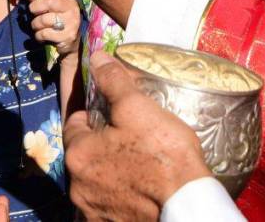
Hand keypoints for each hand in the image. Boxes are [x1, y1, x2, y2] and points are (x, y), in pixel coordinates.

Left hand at [24, 0, 80, 57]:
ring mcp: (72, 23)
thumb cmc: (56, 19)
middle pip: (51, 2)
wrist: (69, 42)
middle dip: (35, 7)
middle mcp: (72, 8)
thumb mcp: (48, 6)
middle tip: (32, 11)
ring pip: (45, 19)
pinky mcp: (68, 36)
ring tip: (37, 26)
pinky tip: (41, 36)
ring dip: (35, 24)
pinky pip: (45, 33)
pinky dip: (38, 35)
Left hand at [63, 52, 210, 220]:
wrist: (189, 208)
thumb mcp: (138, 109)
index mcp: (77, 154)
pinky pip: (107, 205)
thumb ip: (114, 82)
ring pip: (95, 181)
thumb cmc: (164, 156)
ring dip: (109, 172)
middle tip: (129, 139)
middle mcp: (76, 185)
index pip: (75, 125)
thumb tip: (97, 59)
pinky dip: (118, 196)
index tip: (113, 114)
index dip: (94, 116)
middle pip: (84, 155)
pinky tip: (138, 191)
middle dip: (101, 145)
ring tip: (137, 165)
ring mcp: (92, 209)